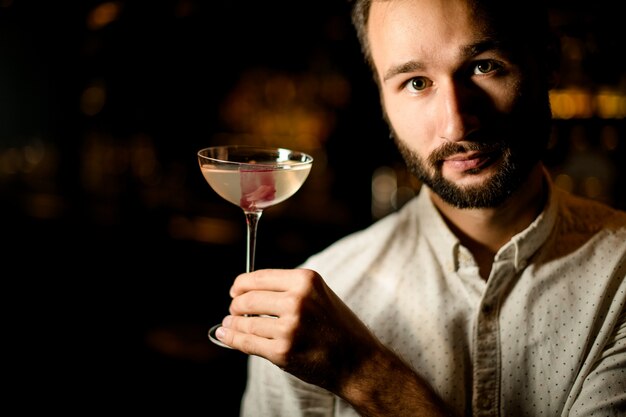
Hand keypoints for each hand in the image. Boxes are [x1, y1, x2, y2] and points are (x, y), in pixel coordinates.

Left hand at [214, 268, 378, 391]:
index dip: (241, 284)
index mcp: (306, 280)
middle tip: (234, 311)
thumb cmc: (338, 328)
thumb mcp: (319, 295)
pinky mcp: (283, 351)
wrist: (359, 362)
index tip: (235, 291)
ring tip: (229, 325)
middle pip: (248, 299)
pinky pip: (247, 342)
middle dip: (236, 305)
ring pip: (246, 322)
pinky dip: (232, 339)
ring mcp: (289, 327)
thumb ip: (288, 290)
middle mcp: (297, 300)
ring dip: (232, 324)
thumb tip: (248, 292)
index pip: (259, 277)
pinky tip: (227, 336)